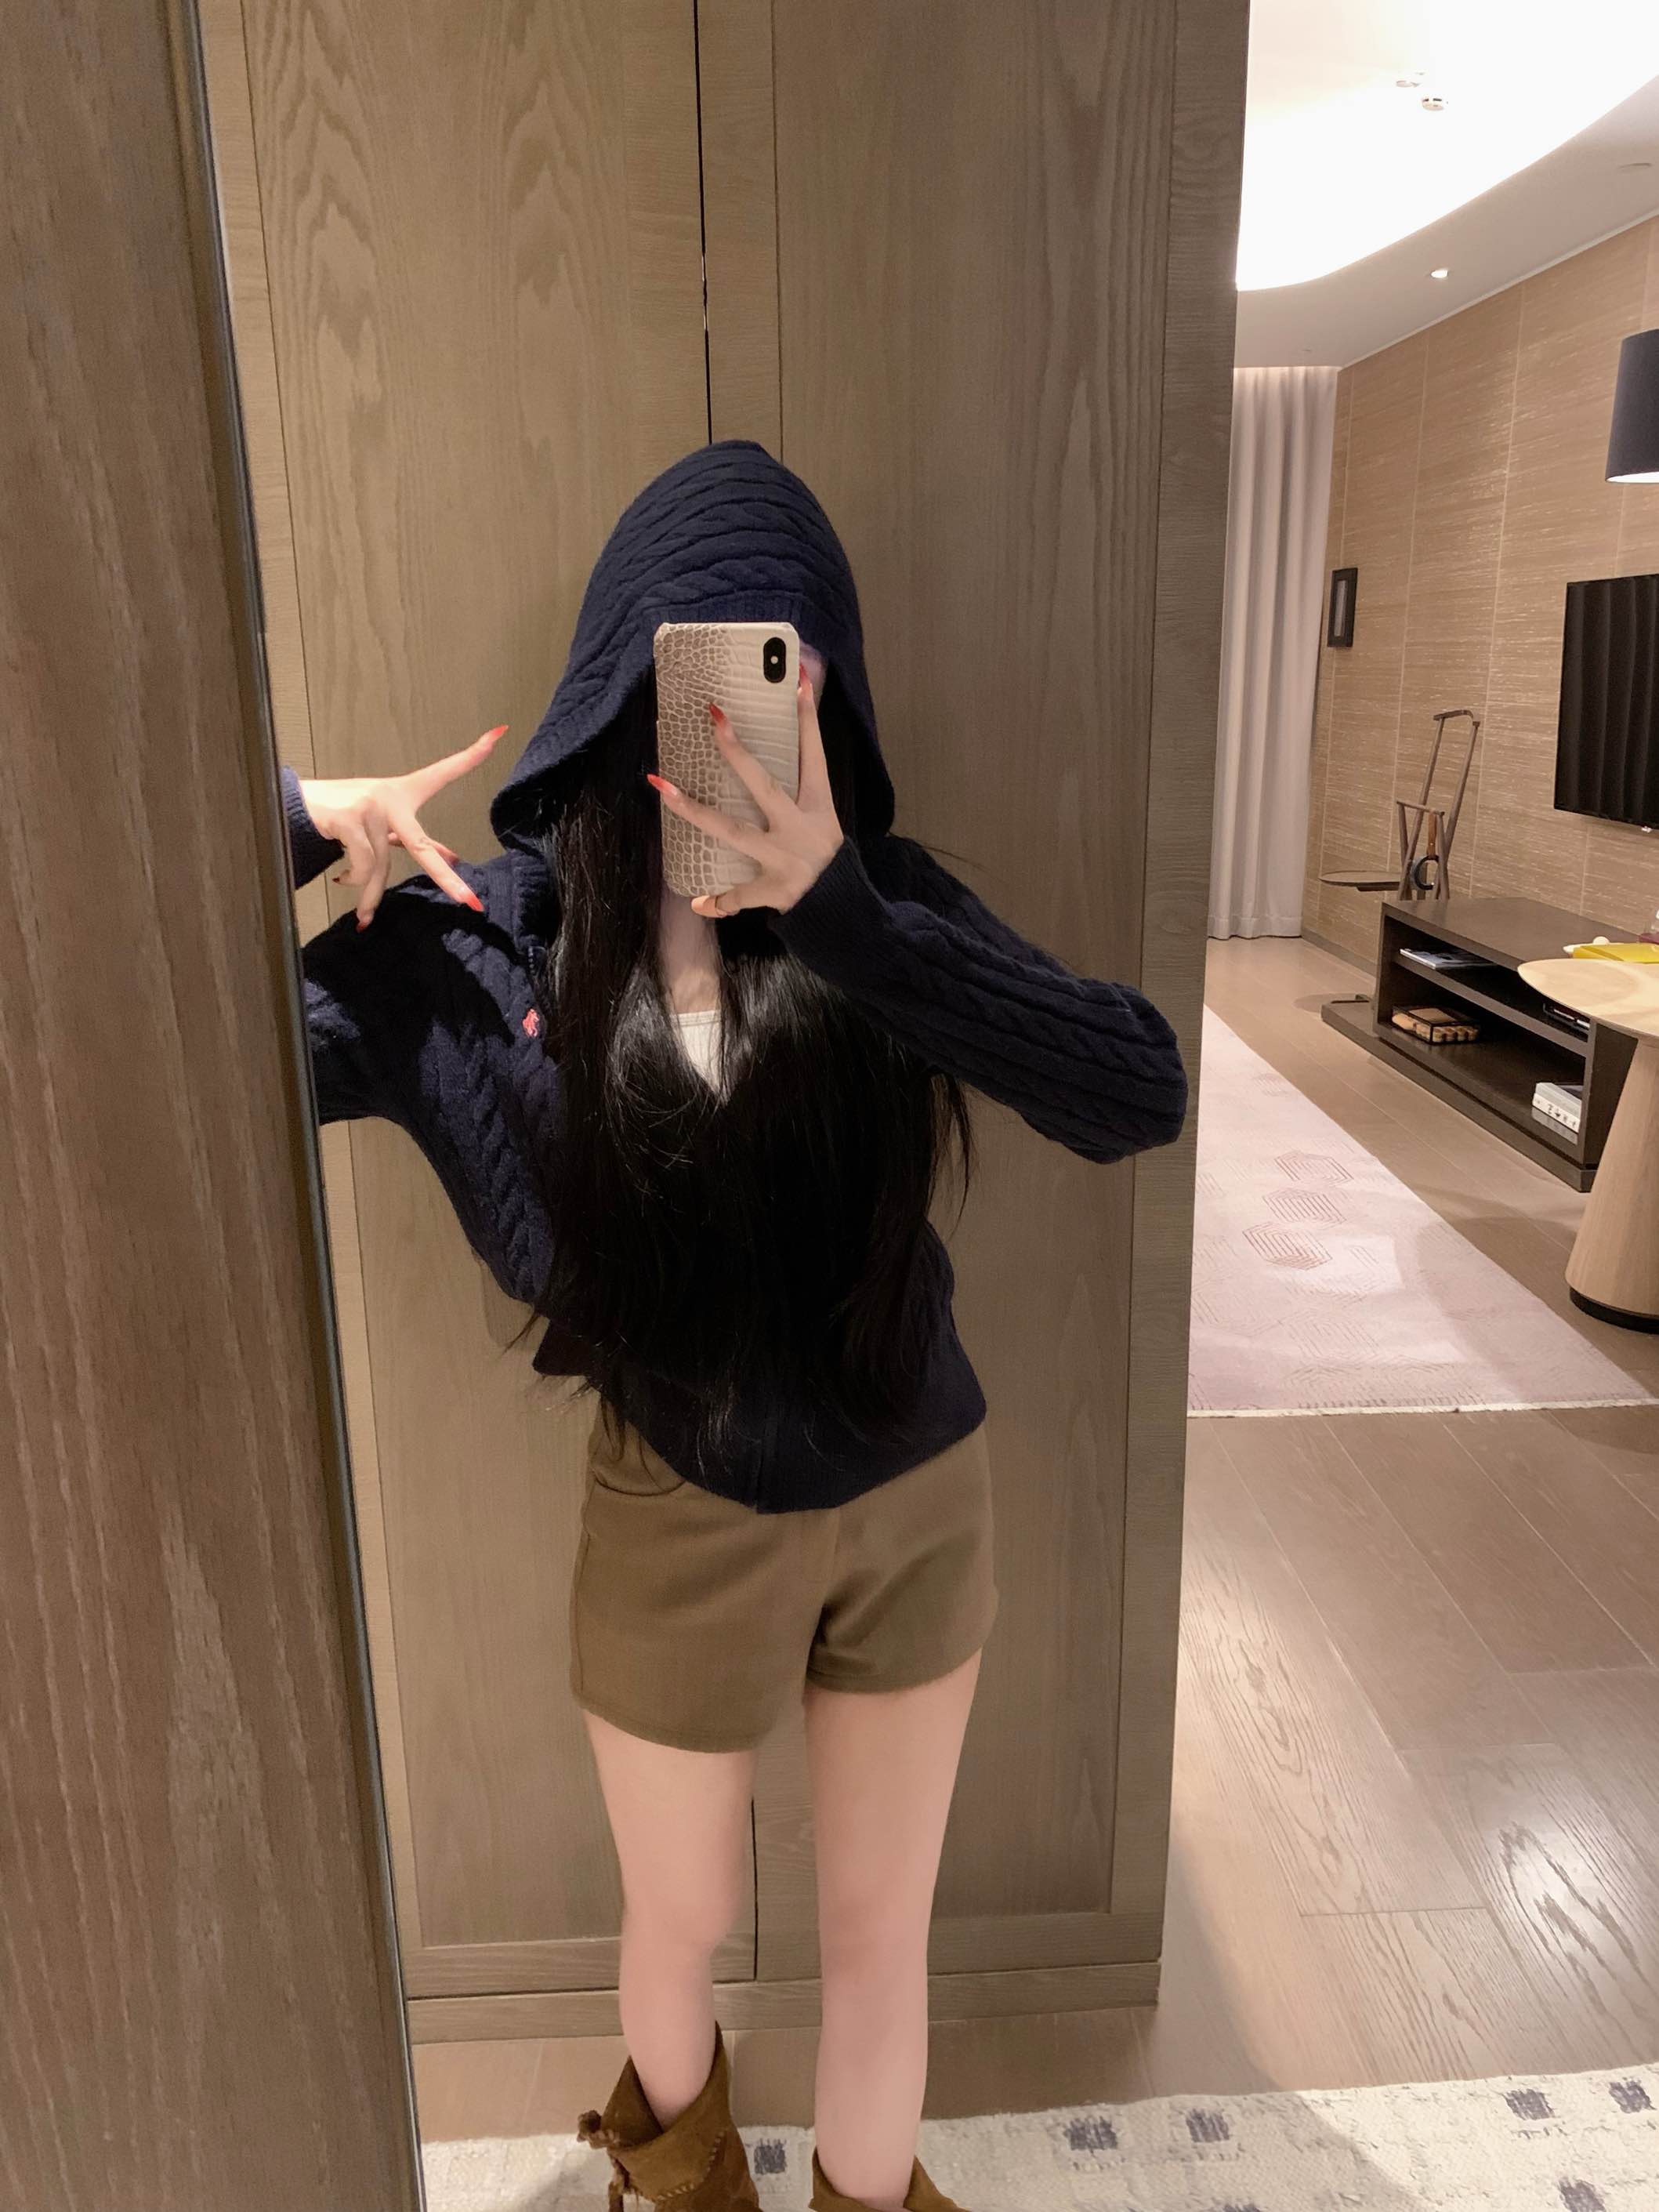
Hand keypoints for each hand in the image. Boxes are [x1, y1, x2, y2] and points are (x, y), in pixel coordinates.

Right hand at [301, 726, 505, 928]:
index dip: (471, 756)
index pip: (442, 773)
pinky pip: (361, 864)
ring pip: (380, 866)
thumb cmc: (345, 816)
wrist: (295, 806)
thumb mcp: (384, 826)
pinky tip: (341, 882)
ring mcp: (371, 806)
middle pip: (423, 846)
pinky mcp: (349, 818)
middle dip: (446, 878)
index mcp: (403, 793)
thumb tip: (452, 857)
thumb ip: (417, 840)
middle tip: (468, 902)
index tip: (499, 734)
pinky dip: (354, 881)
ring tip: (365, 915)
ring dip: (370, 896)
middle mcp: (391, 797)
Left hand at [647, 666, 843, 917]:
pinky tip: (699, 901)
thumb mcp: (823, 819)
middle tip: (715, 718)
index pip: (813, 756)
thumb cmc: (824, 855)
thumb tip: (788, 737)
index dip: (807, 719)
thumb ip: (802, 785)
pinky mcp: (773, 889)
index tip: (797, 680)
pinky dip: (719, 900)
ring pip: (733, 830)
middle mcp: (801, 828)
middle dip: (738, 752)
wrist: (840, 906)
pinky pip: (738, 894)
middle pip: (764, 784)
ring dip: (695, 810)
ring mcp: (784, 858)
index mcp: (819, 807)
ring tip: (662, 786)